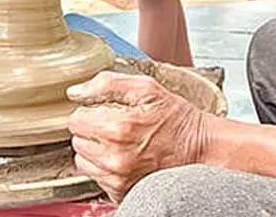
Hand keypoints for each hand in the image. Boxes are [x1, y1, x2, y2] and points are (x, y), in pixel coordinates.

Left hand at [67, 71, 208, 202]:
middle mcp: (114, 157)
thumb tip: (76, 92)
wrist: (200, 150)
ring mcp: (117, 178)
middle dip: (91, 131)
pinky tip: (124, 157)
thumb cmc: (176, 119)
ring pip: (83, 161)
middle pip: (77, 141)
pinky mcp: (121, 192)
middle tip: (115, 125)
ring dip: (95, 151)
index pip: (75, 120)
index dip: (88, 112)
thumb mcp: (147, 89)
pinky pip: (97, 178)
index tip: (104, 111)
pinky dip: (104, 168)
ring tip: (119, 142)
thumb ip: (107, 84)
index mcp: (118, 128)